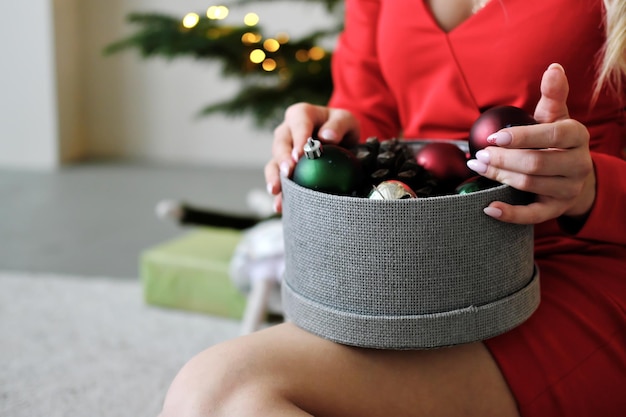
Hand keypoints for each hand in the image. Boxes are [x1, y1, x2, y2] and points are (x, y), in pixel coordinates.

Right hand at [264, 102, 359, 211]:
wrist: (340, 140)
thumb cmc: (341, 127)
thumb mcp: (346, 120)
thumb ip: (338, 126)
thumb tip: (327, 137)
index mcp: (301, 115)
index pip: (298, 123)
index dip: (297, 138)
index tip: (299, 154)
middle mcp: (287, 131)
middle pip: (280, 143)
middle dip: (282, 158)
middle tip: (288, 172)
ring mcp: (283, 151)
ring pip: (273, 162)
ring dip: (274, 176)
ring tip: (275, 190)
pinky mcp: (284, 168)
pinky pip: (278, 180)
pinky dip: (279, 194)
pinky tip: (279, 206)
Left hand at [466, 63, 595, 224]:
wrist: (572, 174)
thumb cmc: (555, 140)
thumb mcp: (555, 116)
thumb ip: (552, 95)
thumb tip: (553, 68)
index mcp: (577, 136)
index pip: (552, 135)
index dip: (521, 137)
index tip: (494, 138)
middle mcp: (578, 164)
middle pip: (536, 163)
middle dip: (503, 159)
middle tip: (479, 155)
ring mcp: (568, 189)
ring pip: (529, 184)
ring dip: (499, 177)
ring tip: (478, 167)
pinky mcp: (555, 210)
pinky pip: (532, 216)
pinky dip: (509, 214)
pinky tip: (489, 208)